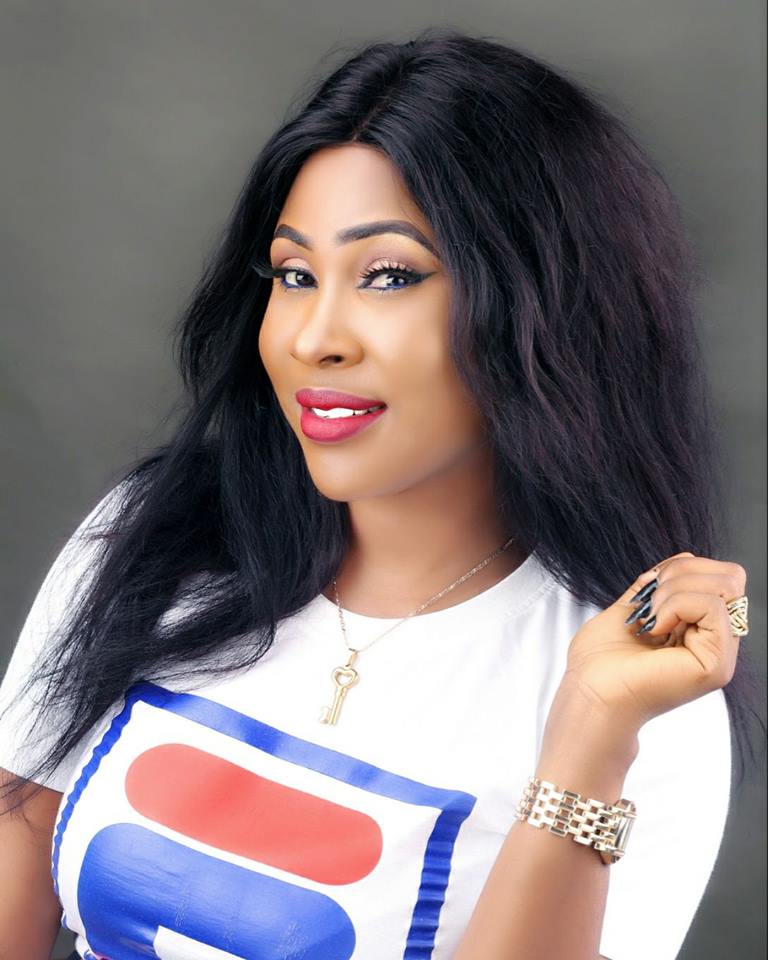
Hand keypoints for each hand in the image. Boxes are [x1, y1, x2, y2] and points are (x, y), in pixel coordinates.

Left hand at [560, 552, 745, 729]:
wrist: (590, 694)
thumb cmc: (599, 663)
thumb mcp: (630, 608)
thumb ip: (657, 586)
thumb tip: (683, 559)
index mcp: (698, 629)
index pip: (718, 576)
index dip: (683, 567)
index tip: (648, 588)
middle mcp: (714, 641)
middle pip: (731, 577)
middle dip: (683, 573)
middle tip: (650, 601)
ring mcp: (719, 654)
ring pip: (725, 587)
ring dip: (674, 590)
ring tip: (649, 617)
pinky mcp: (716, 664)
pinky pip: (712, 607)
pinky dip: (676, 605)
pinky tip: (655, 629)